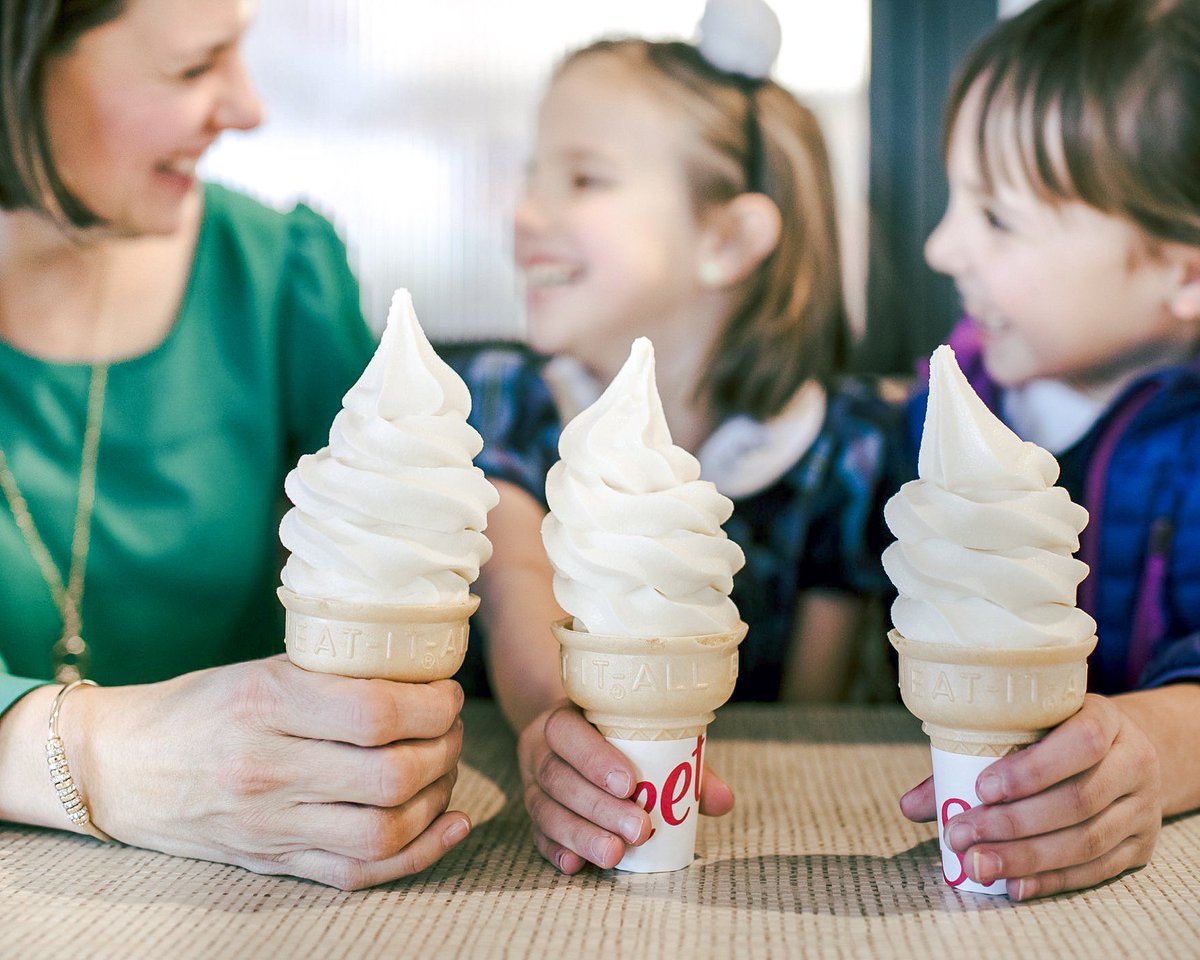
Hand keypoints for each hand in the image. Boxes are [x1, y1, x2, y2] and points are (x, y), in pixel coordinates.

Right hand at [76, 656, 470, 889]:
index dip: (432, 704)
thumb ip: (332, 675)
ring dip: (437, 798)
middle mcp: (269, 769)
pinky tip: (451, 824)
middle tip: (449, 728)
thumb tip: (421, 674)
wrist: (120, 766)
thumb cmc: (199, 705)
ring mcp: (271, 825)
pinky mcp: (273, 862)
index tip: (445, 692)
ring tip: (444, 768)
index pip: (377, 713)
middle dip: (444, 748)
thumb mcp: (260, 669)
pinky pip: (358, 872)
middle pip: (392, 776)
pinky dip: (418, 853)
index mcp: (267, 703)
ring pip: (384, 829)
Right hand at [517, 699, 733, 873]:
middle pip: (560, 778)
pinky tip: (576, 865)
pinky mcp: (534, 814)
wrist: (569, 732)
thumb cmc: (617, 735)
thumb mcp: (645, 735)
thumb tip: (723, 800)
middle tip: (639, 829)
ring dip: (581, 835)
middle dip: (599, 807)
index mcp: (564, 719)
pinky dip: (556, 851)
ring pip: (546, 810)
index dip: (594, 758)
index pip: (568, 733)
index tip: (630, 784)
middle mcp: (540, 749)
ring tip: (615, 854)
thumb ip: (683, 765)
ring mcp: (532, 783)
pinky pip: (538, 835)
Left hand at [900, 694, 1160, 898]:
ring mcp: (1142, 807)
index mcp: (1104, 719)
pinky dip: (1050, 879)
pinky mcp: (1141, 846)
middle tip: (961, 836)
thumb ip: (967, 758)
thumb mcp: (1024, 728)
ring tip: (977, 864)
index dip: (1032, 769)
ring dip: (1026, 858)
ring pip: (1087, 840)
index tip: (981, 787)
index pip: (1080, 742)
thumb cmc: (1054, 737)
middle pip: (1079, 800)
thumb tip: (909, 806)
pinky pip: (1096, 870)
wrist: (1124, 751)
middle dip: (1013, 824)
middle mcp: (1133, 761)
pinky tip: (1014, 885)